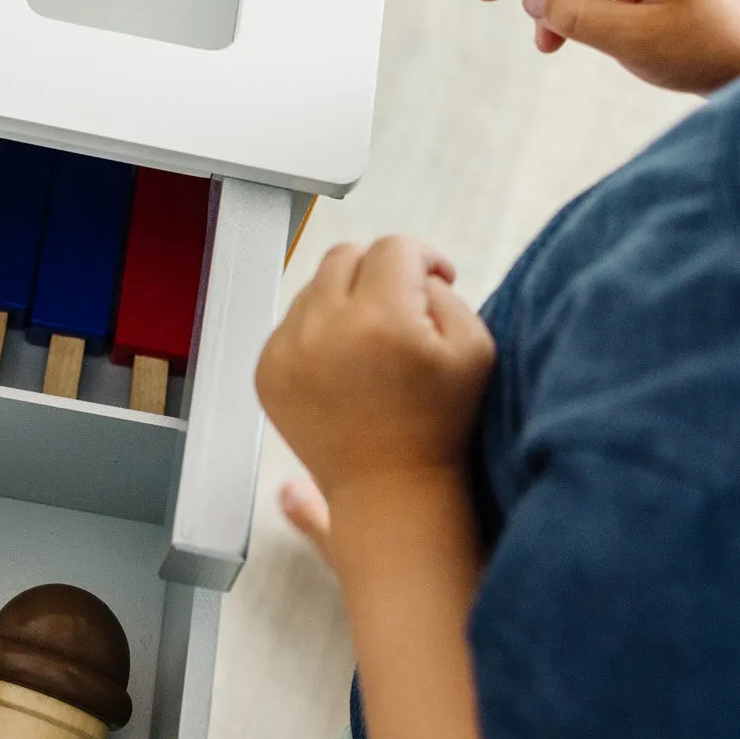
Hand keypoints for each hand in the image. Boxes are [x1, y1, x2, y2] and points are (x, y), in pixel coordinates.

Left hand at [255, 238, 494, 503]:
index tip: (436, 282)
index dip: (423, 259)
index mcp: (380, 318)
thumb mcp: (473, 347)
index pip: (393, 248)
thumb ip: (445, 291)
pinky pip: (291, 322)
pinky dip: (317, 331)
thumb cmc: (441, 423)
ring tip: (374, 343)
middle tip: (403, 305)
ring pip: (315, 287)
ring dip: (346, 300)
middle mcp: (324, 327)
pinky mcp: (266, 369)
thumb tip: (412, 270)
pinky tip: (345, 367)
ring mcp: (286, 349)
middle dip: (379, 270)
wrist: (390, 489)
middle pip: (346, 256)